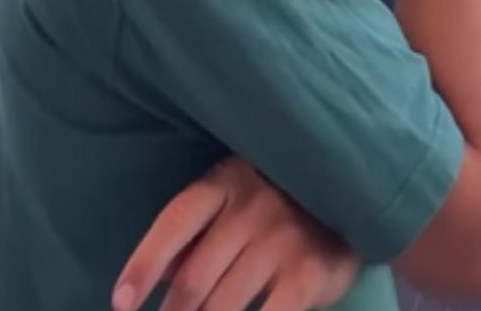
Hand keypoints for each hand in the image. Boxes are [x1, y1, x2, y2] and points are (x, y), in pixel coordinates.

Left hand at [114, 158, 358, 310]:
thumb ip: (196, 234)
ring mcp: (283, 242)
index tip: (121, 302)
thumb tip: (153, 277)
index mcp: (227, 182)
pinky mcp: (309, 274)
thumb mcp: (236, 200)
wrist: (359, 198)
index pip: (174, 223)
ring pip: (222, 305)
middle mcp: (254, 208)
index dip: (142, 264)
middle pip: (193, 277)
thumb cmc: (281, 202)